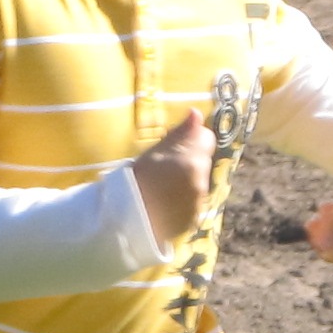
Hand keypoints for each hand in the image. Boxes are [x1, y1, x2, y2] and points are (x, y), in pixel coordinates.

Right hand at [130, 109, 215, 245]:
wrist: (127, 219)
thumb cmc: (135, 180)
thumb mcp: (154, 152)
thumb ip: (180, 133)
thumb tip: (196, 113)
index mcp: (191, 159)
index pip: (206, 138)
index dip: (191, 139)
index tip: (174, 146)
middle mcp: (200, 180)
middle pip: (202, 161)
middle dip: (188, 162)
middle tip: (163, 169)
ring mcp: (199, 201)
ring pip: (199, 182)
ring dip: (186, 182)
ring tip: (162, 189)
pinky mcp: (195, 218)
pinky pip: (194, 203)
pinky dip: (184, 202)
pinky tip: (165, 204)